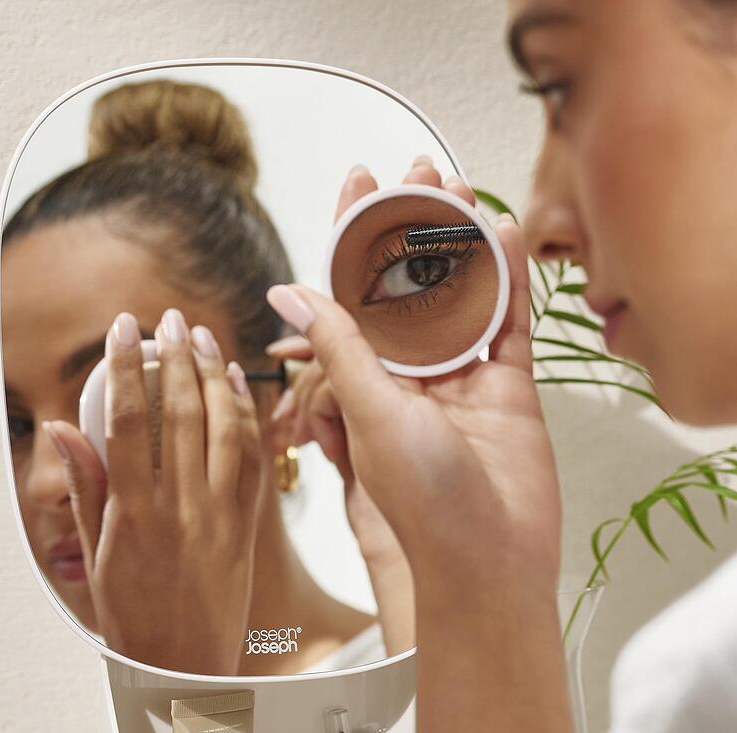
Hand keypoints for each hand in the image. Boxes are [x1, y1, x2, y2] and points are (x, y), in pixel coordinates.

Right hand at [44, 309, 261, 674]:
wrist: (186, 664)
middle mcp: (181, 506)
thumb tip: (62, 427)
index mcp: (134, 513)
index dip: (126, 367)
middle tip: (170, 318)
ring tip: (203, 337)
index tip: (124, 329)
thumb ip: (84, 486)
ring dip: (214, 375)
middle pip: (181, 413)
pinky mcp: (248, 522)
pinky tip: (235, 385)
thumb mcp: (95, 553)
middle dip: (176, 356)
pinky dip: (245, 414)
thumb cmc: (132, 613)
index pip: (129, 422)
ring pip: (222, 427)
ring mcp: (221, 513)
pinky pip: (251, 457)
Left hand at [265, 159, 571, 731]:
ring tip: (458, 187)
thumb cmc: (422, 502)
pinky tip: (503, 233)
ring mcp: (462, 375)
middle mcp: (411, 370)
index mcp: (368, 374)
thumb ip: (340, 345)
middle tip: (418, 171)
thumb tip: (289, 292)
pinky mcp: (508, 385)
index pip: (355, 289)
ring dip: (460, 240)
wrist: (488, 560)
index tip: (359, 182)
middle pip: (411, 281)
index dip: (355, 233)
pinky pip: (508, 321)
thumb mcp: (371, 410)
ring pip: (460, 292)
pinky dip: (509, 278)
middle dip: (413, 224)